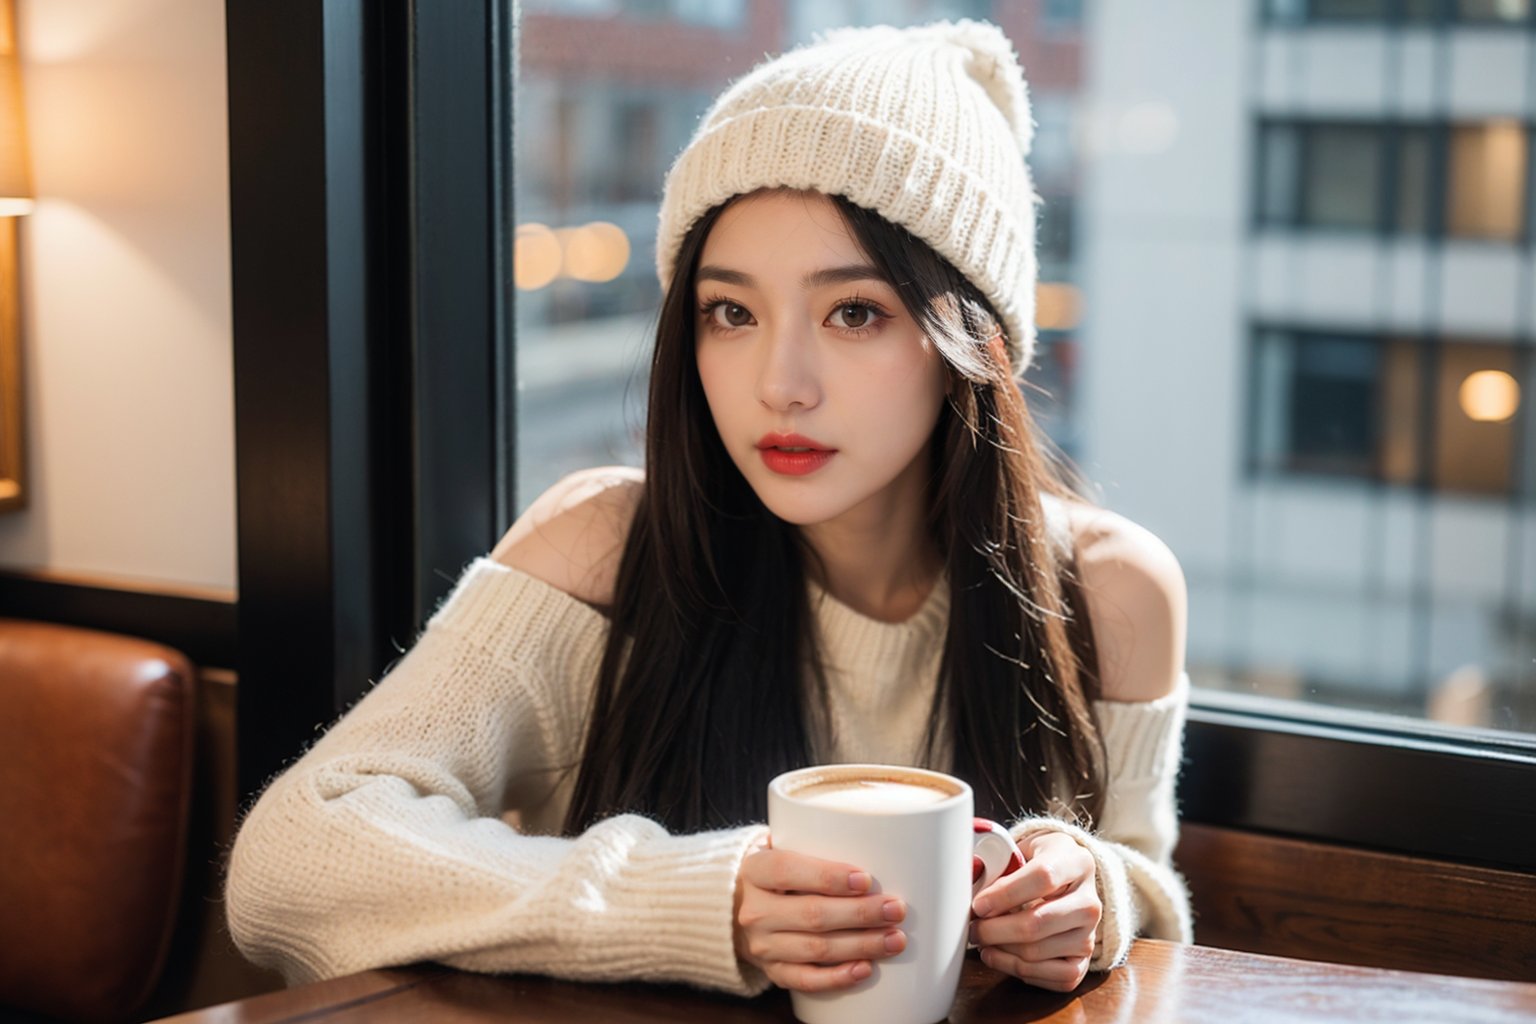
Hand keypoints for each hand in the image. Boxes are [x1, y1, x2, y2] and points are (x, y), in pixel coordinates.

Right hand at [734, 837, 907, 991]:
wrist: (735, 909)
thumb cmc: (776, 875)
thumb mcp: (781, 850)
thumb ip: (812, 843)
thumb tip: (875, 835)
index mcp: (756, 870)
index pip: (788, 870)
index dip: (829, 876)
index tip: (866, 879)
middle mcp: (756, 910)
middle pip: (812, 914)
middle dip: (860, 913)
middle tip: (895, 909)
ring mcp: (763, 945)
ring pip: (816, 949)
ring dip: (860, 945)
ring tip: (894, 939)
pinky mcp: (773, 971)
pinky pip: (806, 979)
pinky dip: (837, 977)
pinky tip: (865, 968)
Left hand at [969, 830, 1099, 991]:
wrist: (1067, 882)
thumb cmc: (1039, 864)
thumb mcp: (1023, 850)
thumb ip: (1000, 865)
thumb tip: (972, 887)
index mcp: (1076, 863)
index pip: (1042, 878)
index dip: (1004, 894)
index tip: (978, 904)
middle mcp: (1090, 902)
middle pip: (1037, 923)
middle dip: (994, 930)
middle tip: (973, 928)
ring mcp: (1089, 935)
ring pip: (1037, 953)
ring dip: (1000, 951)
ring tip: (982, 940)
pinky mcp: (1083, 962)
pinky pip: (1048, 977)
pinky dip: (1017, 970)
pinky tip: (1000, 956)